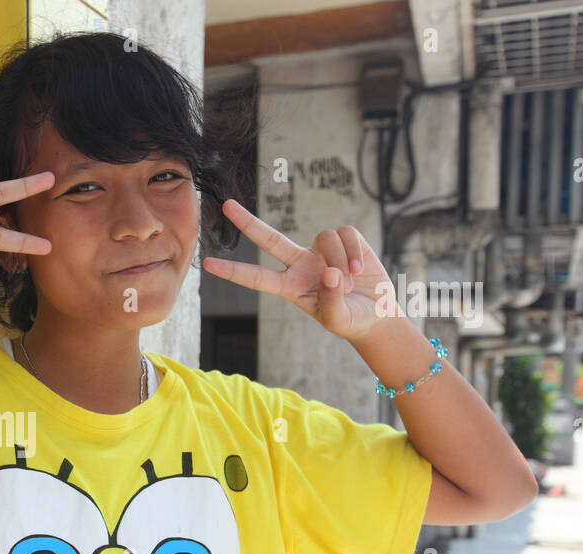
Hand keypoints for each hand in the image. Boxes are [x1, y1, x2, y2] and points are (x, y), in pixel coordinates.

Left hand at [200, 199, 396, 342]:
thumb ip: (331, 300)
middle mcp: (299, 264)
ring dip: (341, 259)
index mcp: (289, 287)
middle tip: (226, 205)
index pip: (256, 278)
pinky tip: (361, 270)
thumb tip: (330, 273)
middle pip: (269, 239)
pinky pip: (345, 234)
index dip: (232, 271)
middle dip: (248, 222)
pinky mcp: (344, 240)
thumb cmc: (350, 320)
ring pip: (324, 238)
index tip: (206, 264)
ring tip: (352, 283)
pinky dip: (354, 252)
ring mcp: (320, 251)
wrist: (376, 313)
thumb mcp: (337, 320)